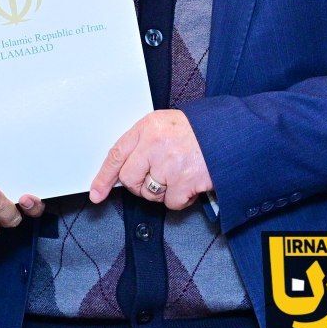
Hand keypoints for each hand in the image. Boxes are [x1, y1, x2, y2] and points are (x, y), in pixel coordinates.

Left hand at [89, 109, 211, 210]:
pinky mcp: (186, 181)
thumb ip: (142, 142)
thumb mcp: (164, 125)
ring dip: (162, 192)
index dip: (104, 177)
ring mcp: (170, 164)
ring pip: (150, 194)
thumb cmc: (196, 131)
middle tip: (156, 177)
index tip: (96, 193)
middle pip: (130, 180)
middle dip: (140, 185)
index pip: (116, 154)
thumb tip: (122, 169)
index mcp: (147, 128)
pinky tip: (189, 184)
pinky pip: (171, 203)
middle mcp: (155, 145)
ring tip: (177, 175)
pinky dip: (180, 199)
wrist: (230, 135)